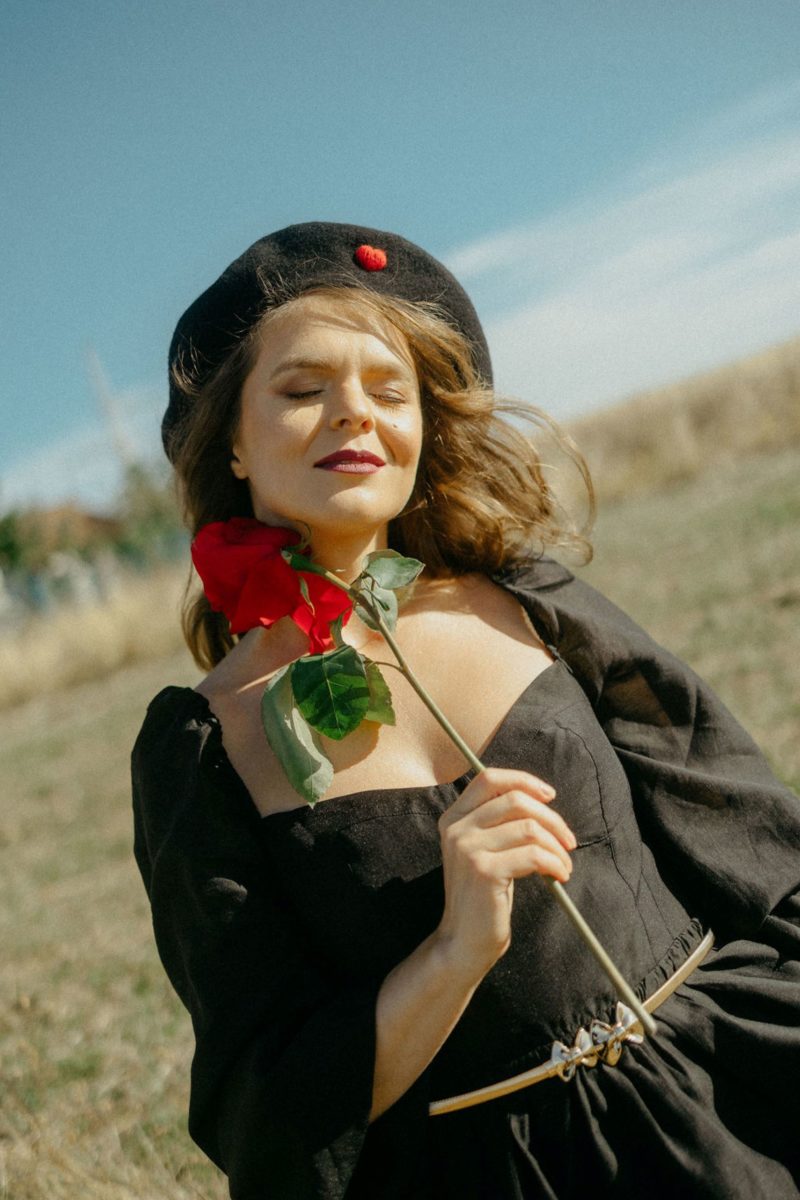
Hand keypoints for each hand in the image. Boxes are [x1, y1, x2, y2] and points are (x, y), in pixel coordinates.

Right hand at [434, 768, 575, 979]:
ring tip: (564, 864)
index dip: (524, 780)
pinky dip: (555, 863)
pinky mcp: (484, 871)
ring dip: (557, 845)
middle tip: (569, 840)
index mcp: (453, 818)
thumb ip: (498, 822)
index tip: (550, 796)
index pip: (489, 778)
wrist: (463, 942)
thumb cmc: (483, 895)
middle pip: (515, 800)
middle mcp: (456, 828)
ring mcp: (467, 849)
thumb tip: (541, 799)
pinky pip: (534, 854)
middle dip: (552, 818)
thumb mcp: (483, 850)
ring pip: (529, 827)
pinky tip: (560, 875)